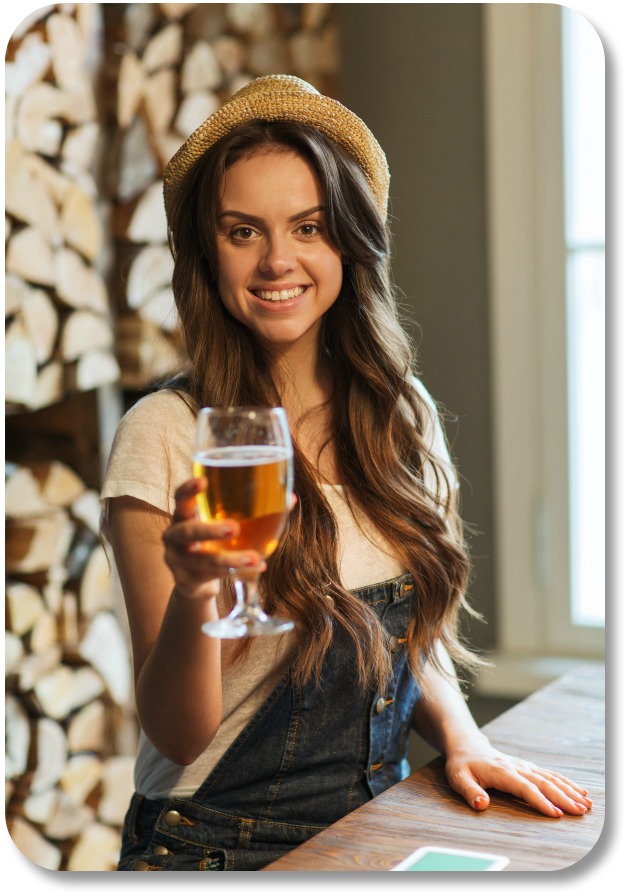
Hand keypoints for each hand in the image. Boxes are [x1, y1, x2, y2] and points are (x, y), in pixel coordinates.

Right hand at [162, 477, 265, 599]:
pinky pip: (213, 577)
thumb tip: (290, 498)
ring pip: (204, 561)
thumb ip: (252, 509)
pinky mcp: (187, 581)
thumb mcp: (224, 522)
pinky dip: (237, 572)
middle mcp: (175, 536)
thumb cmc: (214, 540)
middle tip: (234, 528)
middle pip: (187, 531)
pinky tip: (257, 568)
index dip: (189, 489)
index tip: (204, 481)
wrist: (195, 579)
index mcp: (183, 515)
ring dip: (231, 559)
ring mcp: (178, 561)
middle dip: (210, 530)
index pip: (180, 498)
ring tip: (255, 558)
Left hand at [444, 735, 592, 817]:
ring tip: (586, 803)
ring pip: (550, 777)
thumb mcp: (458, 778)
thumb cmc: (462, 765)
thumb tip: (481, 804)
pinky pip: (549, 774)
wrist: (466, 745)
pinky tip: (579, 790)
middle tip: (580, 810)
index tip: (555, 814)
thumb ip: (469, 792)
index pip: (524, 787)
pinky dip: (565, 782)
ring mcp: (524, 766)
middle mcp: (516, 767)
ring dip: (568, 789)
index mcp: (501, 771)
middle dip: (563, 797)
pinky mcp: (527, 767)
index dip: (540, 801)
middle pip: (543, 782)